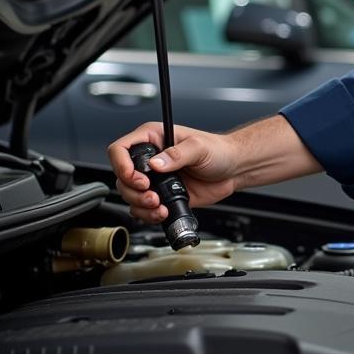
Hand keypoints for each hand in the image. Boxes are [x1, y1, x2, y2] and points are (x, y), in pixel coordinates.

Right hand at [107, 122, 240, 222]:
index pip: (121, 149)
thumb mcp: (199, 147)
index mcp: (154, 138)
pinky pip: (142, 208)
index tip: (137, 179)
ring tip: (159, 205)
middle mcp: (150, 158)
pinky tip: (163, 211)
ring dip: (140, 204)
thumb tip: (156, 163)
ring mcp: (154, 178)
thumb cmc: (219, 150)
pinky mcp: (161, 195)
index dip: (122, 165)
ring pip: (129, 195)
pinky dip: (148, 214)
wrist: (232, 170)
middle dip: (133, 190)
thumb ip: (177, 154)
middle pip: (122, 176)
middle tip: (151, 194)